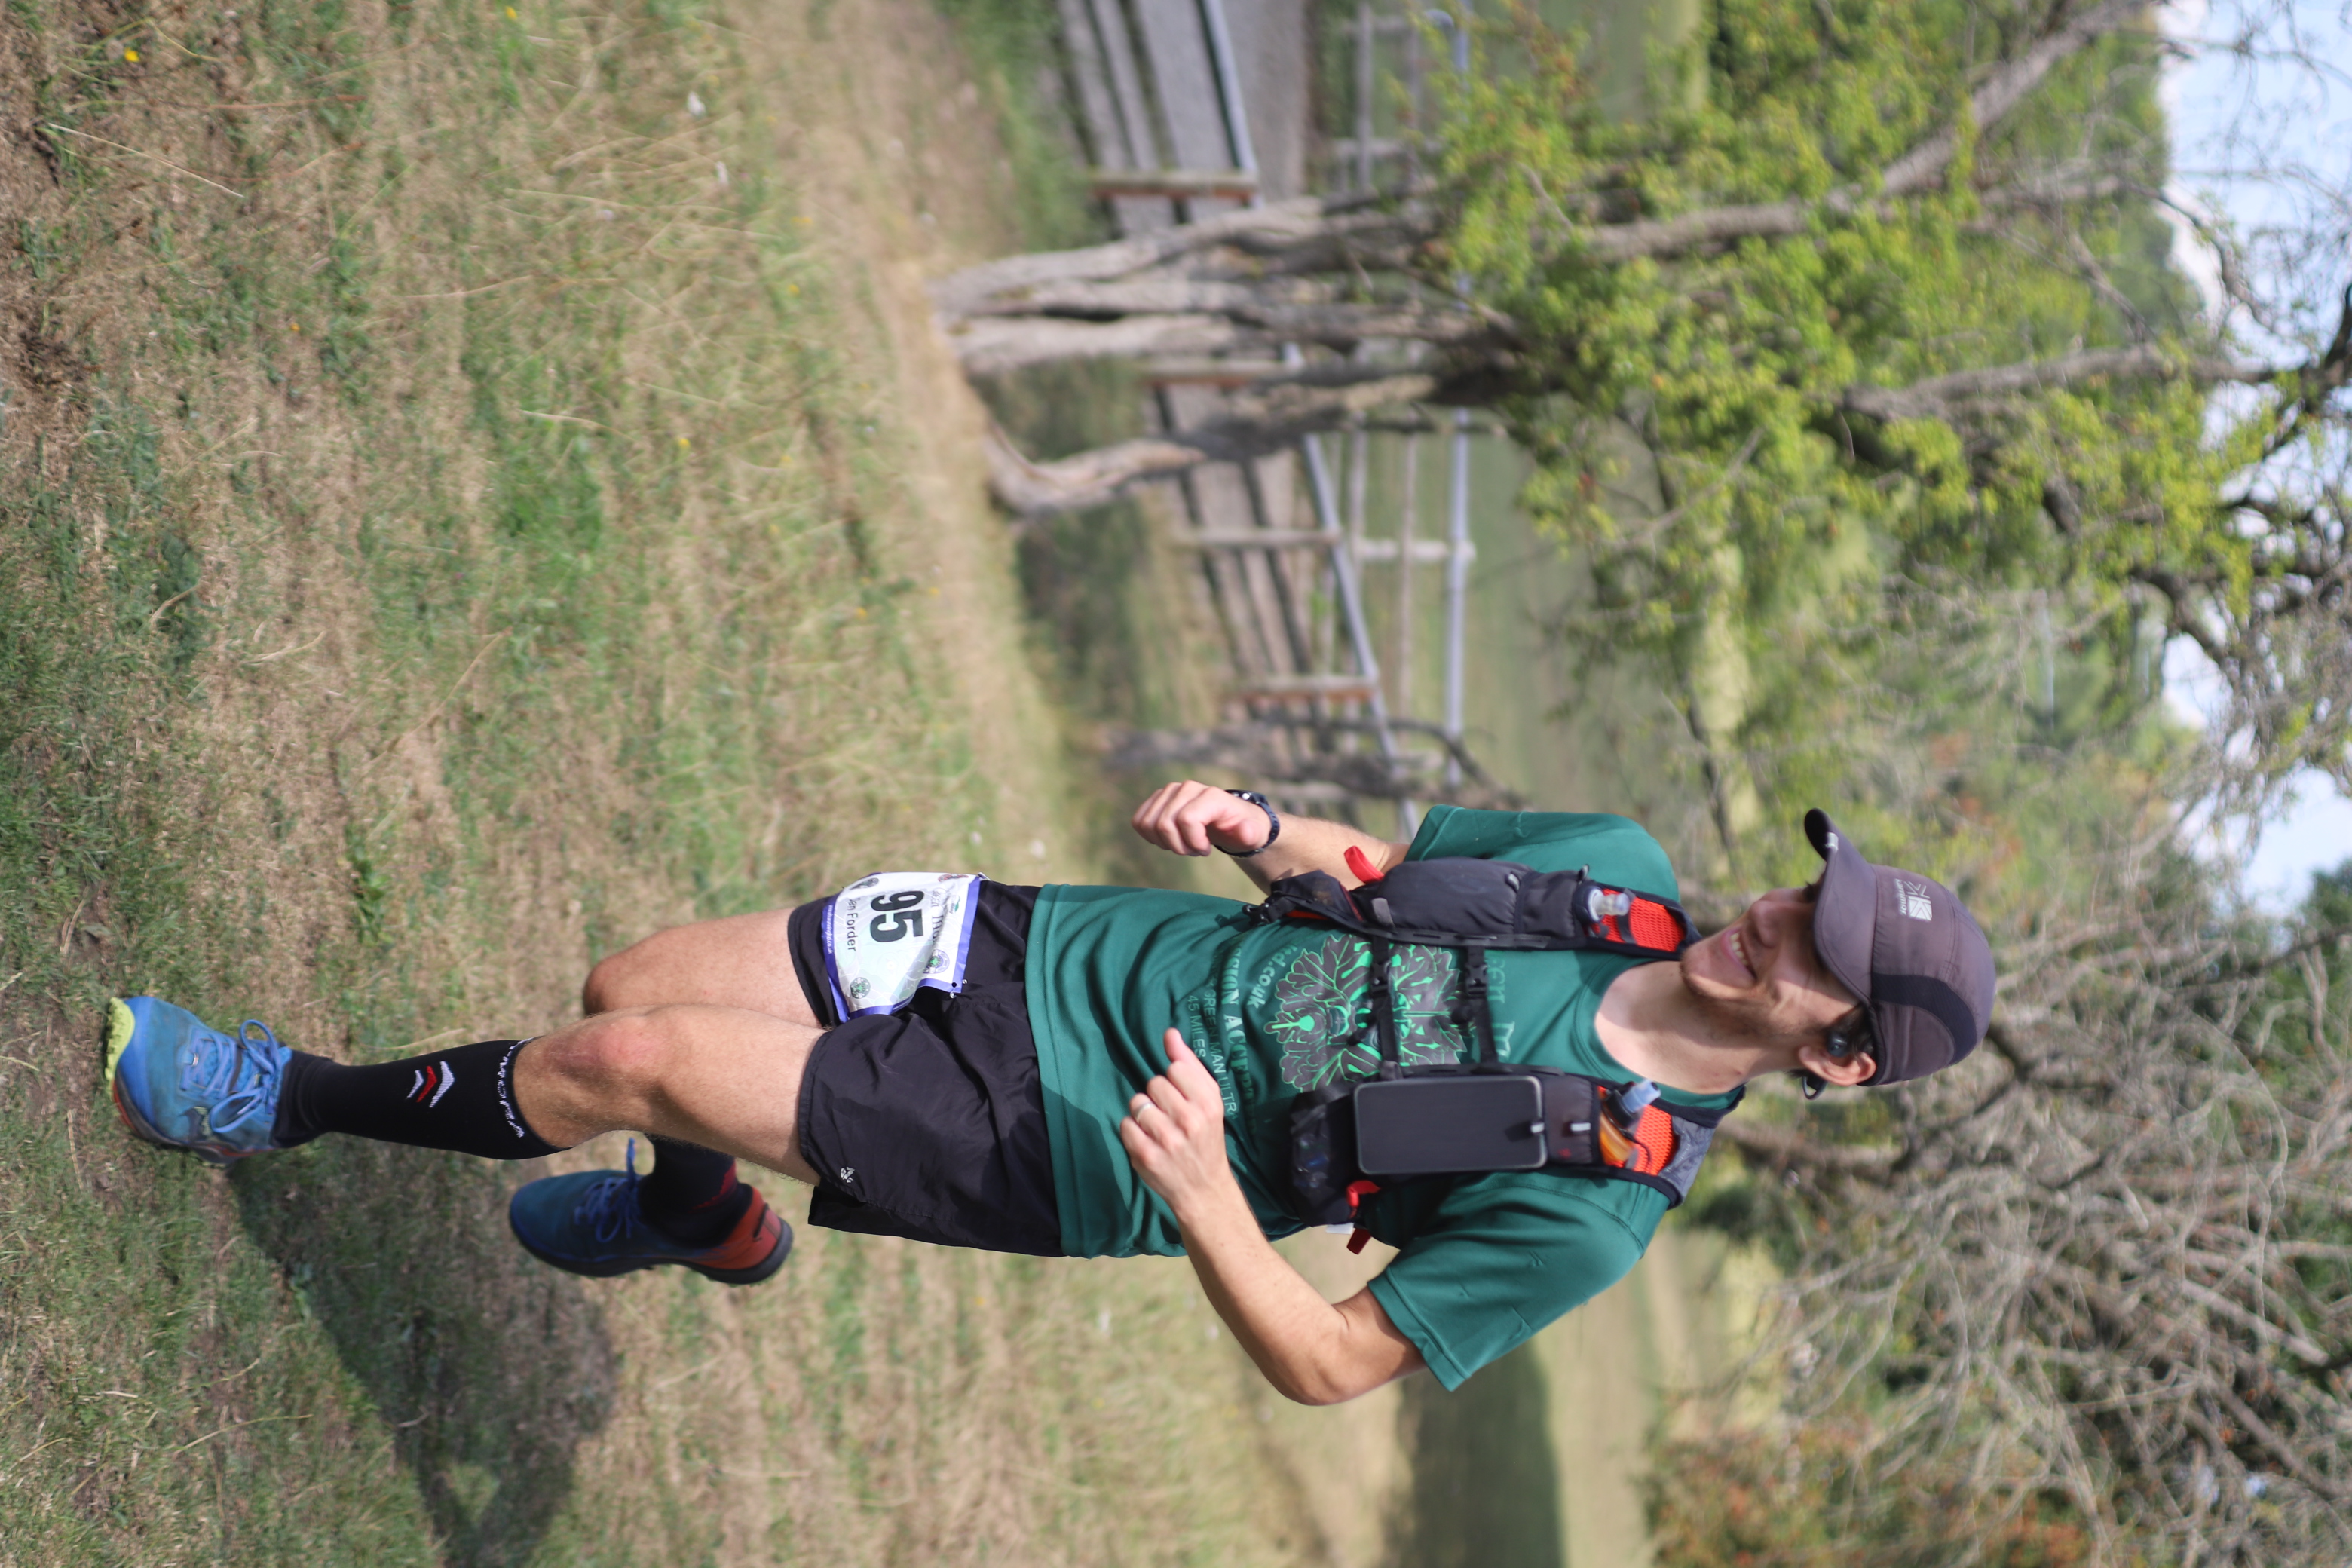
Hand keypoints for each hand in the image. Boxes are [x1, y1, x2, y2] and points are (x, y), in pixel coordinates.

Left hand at [1118, 1030, 1239, 1217]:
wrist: (1204, 1188)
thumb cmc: (1205, 1138)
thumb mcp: (1209, 1101)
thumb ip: (1190, 1065)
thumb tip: (1170, 1033)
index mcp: (1208, 1103)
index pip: (1175, 1069)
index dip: (1175, 1083)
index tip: (1182, 1099)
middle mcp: (1189, 1120)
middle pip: (1154, 1083)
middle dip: (1158, 1098)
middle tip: (1170, 1117)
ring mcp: (1167, 1140)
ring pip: (1137, 1103)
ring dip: (1143, 1114)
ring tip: (1158, 1129)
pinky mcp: (1146, 1156)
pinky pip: (1125, 1125)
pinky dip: (1132, 1131)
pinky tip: (1147, 1141)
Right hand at [1131, 780, 1268, 856]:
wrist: (1231, 820)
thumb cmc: (1242, 828)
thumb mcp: (1253, 834)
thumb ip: (1250, 833)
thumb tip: (1245, 831)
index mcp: (1211, 795)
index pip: (1186, 820)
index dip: (1192, 842)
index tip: (1206, 851)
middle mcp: (1187, 788)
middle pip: (1164, 824)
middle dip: (1178, 846)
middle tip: (1194, 850)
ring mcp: (1170, 791)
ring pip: (1148, 823)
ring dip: (1164, 842)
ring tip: (1183, 843)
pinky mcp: (1158, 798)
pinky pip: (1139, 820)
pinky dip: (1150, 836)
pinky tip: (1169, 839)